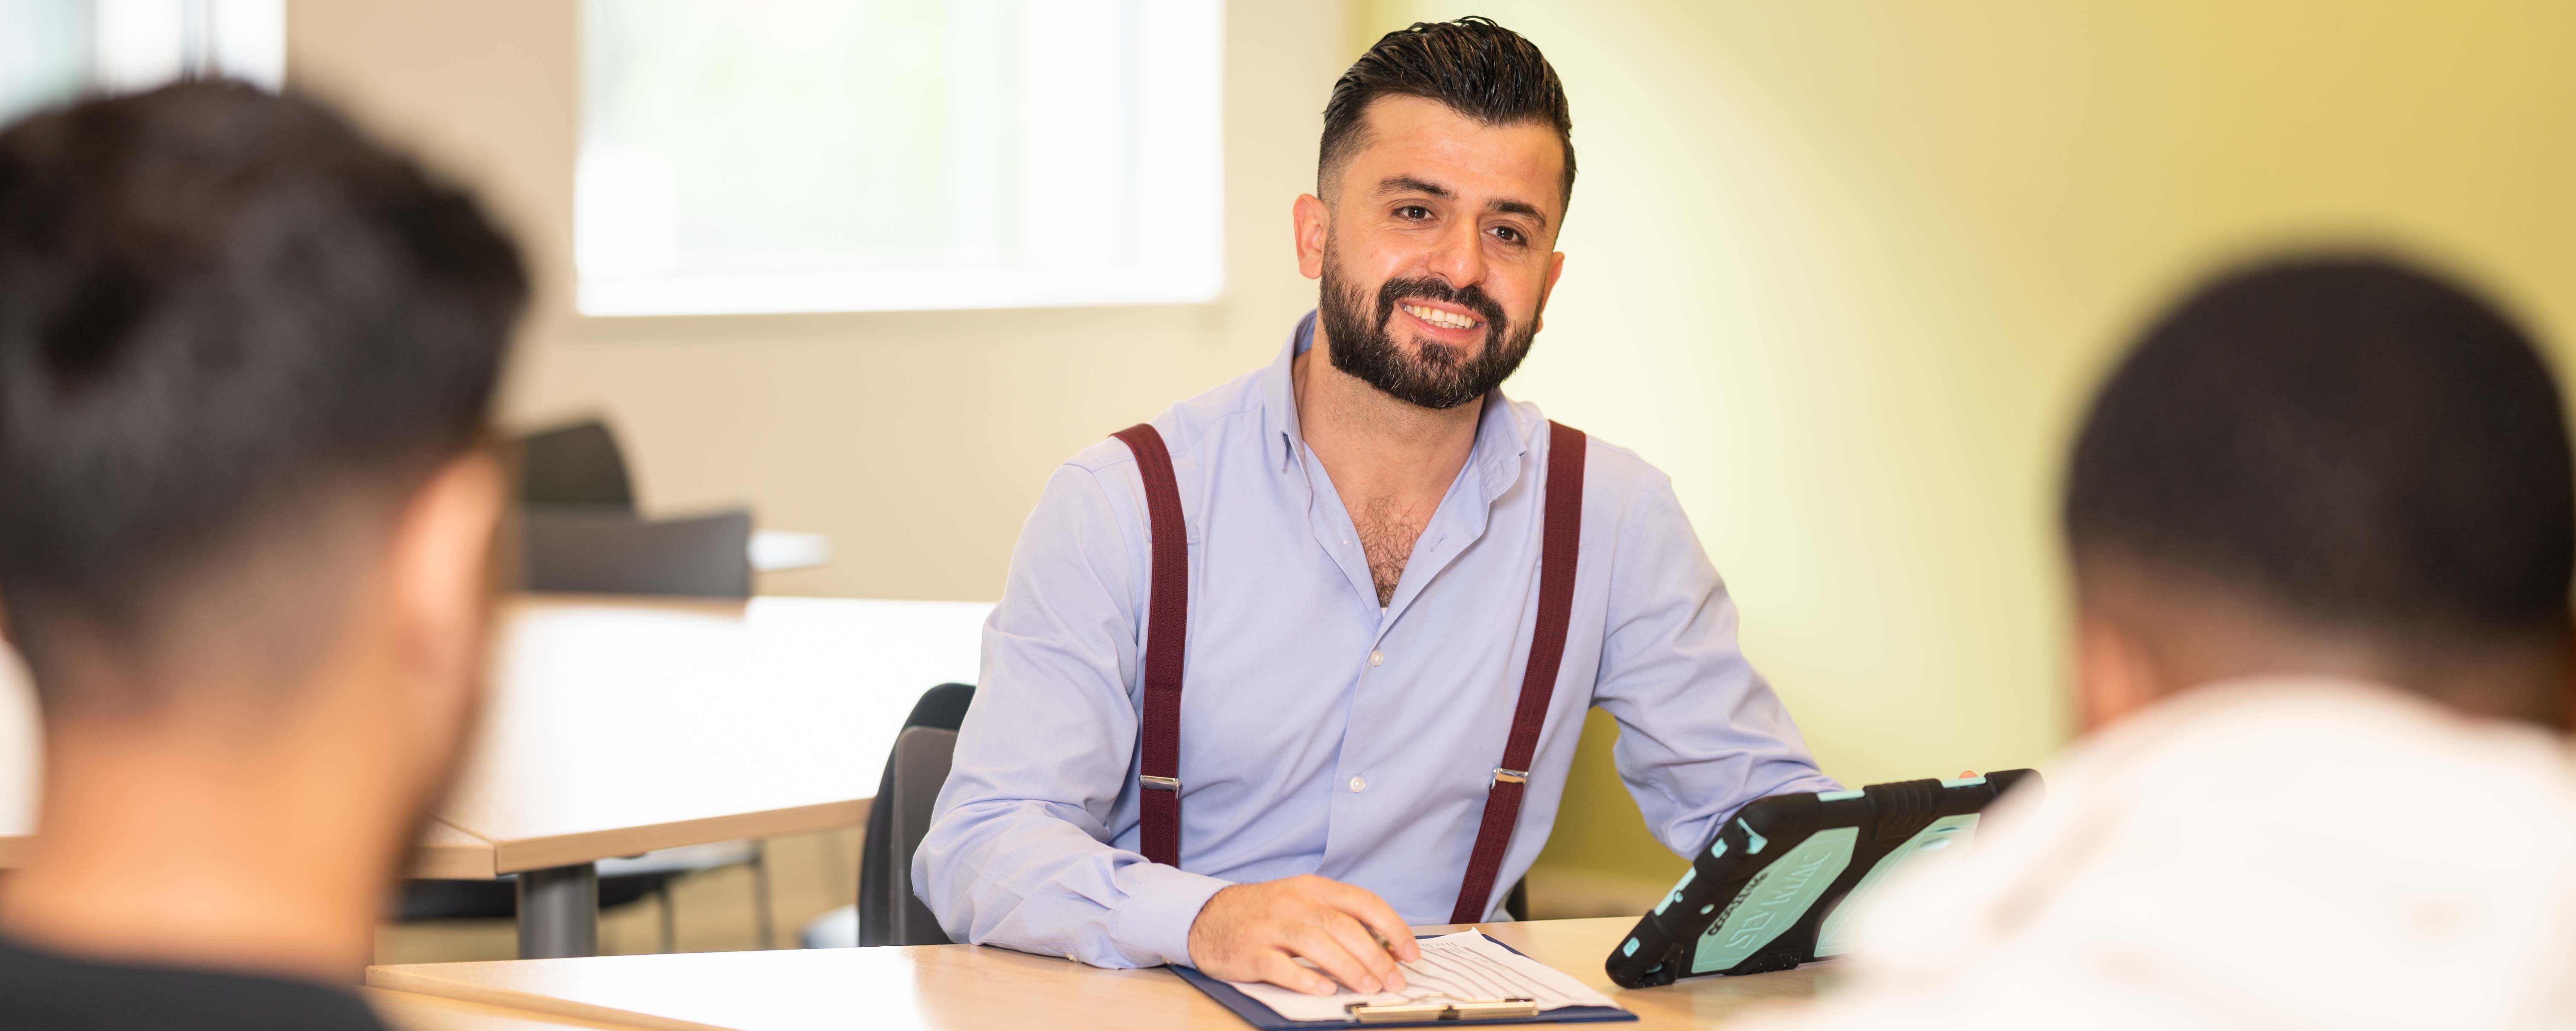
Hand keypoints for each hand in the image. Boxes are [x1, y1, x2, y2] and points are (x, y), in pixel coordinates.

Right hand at [1186, 874, 1420, 994]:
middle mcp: (1294, 903)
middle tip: (1395, 981)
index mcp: (1313, 889)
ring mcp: (1270, 927)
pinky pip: (1280, 966)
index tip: (1411, 953)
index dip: (1392, 927)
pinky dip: (1304, 979)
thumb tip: (1387, 949)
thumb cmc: (1266, 915)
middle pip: (1343, 926)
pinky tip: (1324, 990)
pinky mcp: (1250, 951)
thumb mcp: (1304, 905)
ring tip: (1369, 987)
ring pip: (1316, 944)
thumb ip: (1340, 920)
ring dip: (1348, 968)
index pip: (1362, 902)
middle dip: (1376, 956)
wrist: (1208, 917)